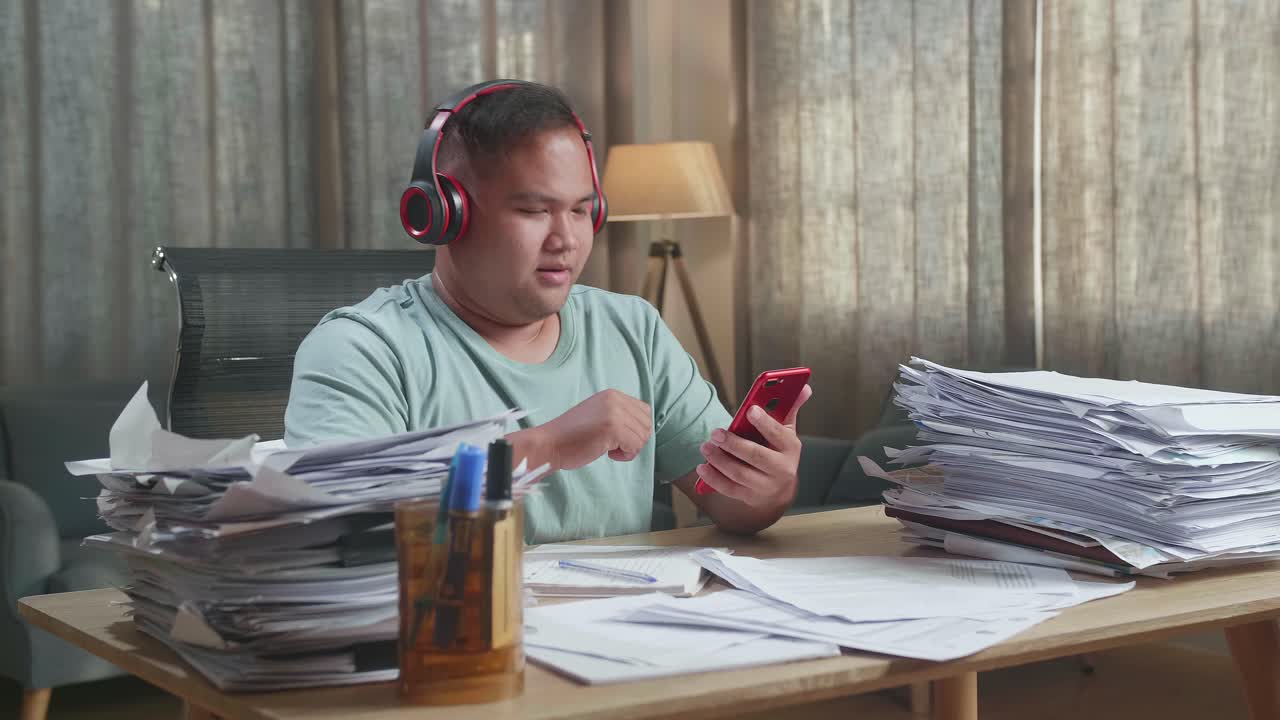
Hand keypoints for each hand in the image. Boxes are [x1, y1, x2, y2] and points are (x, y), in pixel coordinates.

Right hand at [529, 390, 652, 470]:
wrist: (550, 443)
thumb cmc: (571, 436)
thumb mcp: (599, 415)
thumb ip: (619, 415)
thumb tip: (644, 428)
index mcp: (612, 395)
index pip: (645, 411)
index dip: (636, 429)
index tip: (617, 437)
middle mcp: (615, 399)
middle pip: (647, 424)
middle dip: (634, 440)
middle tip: (614, 445)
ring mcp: (615, 413)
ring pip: (642, 437)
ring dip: (629, 449)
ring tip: (608, 449)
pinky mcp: (613, 428)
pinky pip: (635, 446)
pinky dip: (625, 455)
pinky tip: (608, 453)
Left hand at [695, 384, 812, 508]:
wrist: (779, 489)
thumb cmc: (779, 452)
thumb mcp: (787, 432)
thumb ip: (790, 409)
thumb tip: (803, 387)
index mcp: (791, 448)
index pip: (779, 434)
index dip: (765, 422)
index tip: (750, 410)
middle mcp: (781, 469)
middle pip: (756, 456)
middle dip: (734, 444)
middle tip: (716, 432)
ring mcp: (765, 486)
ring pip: (740, 473)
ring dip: (719, 460)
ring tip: (706, 446)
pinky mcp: (750, 497)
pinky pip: (729, 489)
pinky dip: (713, 478)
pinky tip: (702, 467)